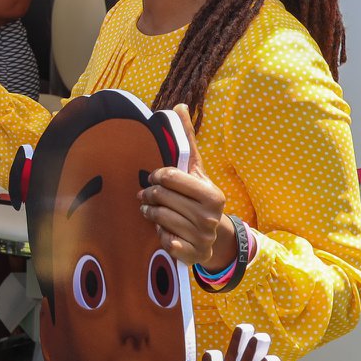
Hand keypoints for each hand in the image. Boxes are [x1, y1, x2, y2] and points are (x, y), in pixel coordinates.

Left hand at [138, 104, 230, 268]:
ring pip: (159, 218)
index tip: (154, 178)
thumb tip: (179, 106)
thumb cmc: (199, 198)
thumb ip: (187, 141)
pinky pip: (165, 241)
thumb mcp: (196, 171)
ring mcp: (203, 237)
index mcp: (211, 193)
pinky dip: (160, 236)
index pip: (169, 177)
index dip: (156, 177)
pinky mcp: (193, 254)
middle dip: (149, 195)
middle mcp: (209, 216)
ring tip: (151, 211)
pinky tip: (164, 231)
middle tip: (145, 196)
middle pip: (160, 197)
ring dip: (151, 214)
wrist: (214, 238)